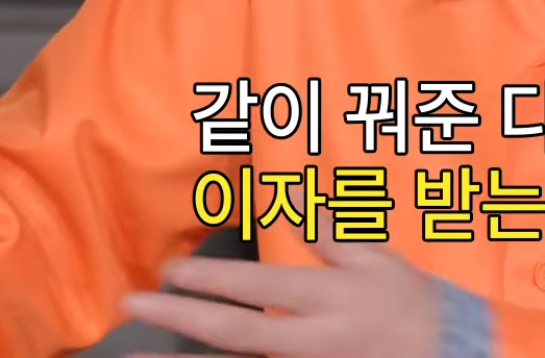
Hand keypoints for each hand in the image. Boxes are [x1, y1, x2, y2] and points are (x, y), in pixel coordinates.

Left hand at [124, 208, 444, 357]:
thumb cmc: (413, 307)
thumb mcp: (377, 263)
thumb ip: (330, 238)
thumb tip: (295, 201)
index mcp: (327, 301)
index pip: (257, 288)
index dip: (209, 279)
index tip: (169, 270)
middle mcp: (310, 344)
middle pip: (233, 334)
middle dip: (178, 318)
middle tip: (131, 304)